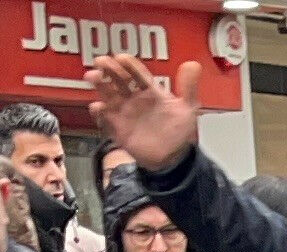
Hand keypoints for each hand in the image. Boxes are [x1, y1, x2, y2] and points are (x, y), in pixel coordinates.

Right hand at [86, 55, 203, 171]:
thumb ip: (189, 87)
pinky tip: (98, 107)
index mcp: (150, 91)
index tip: (121, 57)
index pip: (136, 73)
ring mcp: (125, 113)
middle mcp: (134, 99)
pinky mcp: (118, 129)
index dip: (129, 65)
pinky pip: (105, 119)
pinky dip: (100, 112)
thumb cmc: (179, 133)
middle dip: (110, 70)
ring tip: (93, 76)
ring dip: (100, 85)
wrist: (174, 159)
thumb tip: (193, 65)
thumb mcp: (188, 108)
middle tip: (101, 61)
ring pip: (109, 95)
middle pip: (119, 80)